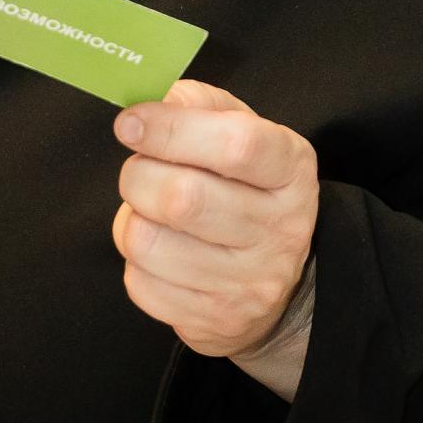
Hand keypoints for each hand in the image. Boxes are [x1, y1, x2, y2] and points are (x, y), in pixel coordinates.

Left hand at [111, 79, 317, 359]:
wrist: (276, 282)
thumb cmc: (245, 189)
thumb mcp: (241, 132)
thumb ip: (199, 105)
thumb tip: (152, 102)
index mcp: (291, 170)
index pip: (236, 144)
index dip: (171, 129)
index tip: (131, 123)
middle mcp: (281, 229)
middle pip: (181, 197)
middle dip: (138, 176)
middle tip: (139, 170)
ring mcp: (251, 283)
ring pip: (148, 242)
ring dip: (131, 220)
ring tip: (151, 214)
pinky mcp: (216, 320)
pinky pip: (139, 284)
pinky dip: (135, 262)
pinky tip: (161, 252)